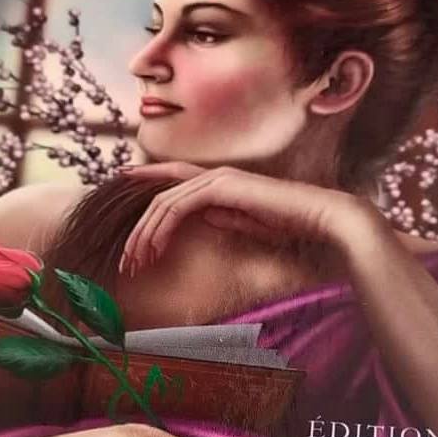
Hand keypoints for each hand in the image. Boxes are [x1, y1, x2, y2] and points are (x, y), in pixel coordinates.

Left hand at [118, 164, 376, 277]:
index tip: (120, 197)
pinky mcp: (220, 188)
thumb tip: (203, 216)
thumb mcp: (247, 222)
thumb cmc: (289, 222)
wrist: (317, 217)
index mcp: (219, 181)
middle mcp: (213, 175)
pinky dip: (161, 228)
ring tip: (135, 261)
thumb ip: (224, 216)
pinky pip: (178, 207)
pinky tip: (154, 248)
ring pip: (163, 203)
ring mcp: (216, 179)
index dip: (144, 183)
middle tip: (126, 260)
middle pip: (160, 196)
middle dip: (138, 229)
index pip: (171, 180)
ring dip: (145, 234)